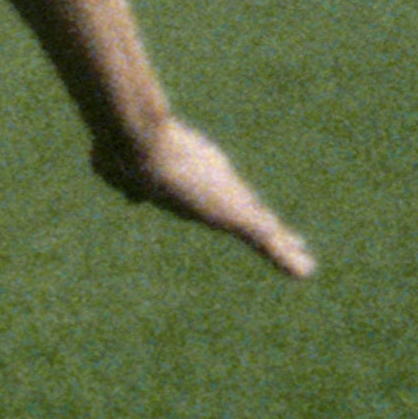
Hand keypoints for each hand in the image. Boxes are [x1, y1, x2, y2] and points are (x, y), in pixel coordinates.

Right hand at [93, 117, 314, 279]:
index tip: (247, 214)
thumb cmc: (123, 152)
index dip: (234, 205)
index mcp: (192, 175)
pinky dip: (284, 256)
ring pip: (263, 226)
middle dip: (266, 224)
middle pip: (248, 208)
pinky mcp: (236, 215)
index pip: (219, 193)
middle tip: (291, 240)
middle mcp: (217, 184)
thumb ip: (119, 176)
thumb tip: (130, 194)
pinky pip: (266, 240)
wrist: (139, 146)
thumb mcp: (111, 165)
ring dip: (283, 245)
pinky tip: (305, 272)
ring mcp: (229, 199)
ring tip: (305, 264)